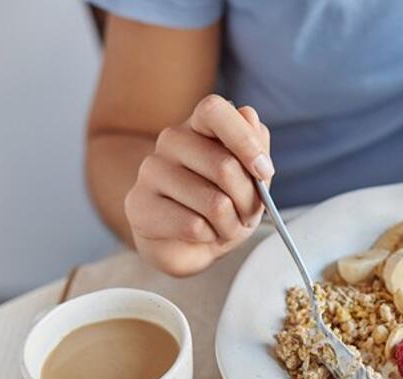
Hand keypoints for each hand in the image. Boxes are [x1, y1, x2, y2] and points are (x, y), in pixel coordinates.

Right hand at [124, 94, 273, 275]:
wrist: (188, 245)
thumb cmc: (223, 207)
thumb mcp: (252, 180)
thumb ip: (256, 149)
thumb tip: (248, 115)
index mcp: (200, 126)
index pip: (215, 110)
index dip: (244, 140)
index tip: (264, 170)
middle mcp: (171, 141)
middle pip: (224, 166)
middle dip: (248, 201)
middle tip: (247, 215)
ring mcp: (150, 171)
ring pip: (213, 202)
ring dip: (231, 224)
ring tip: (225, 227)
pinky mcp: (138, 205)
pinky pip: (193, 226)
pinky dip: (210, 237)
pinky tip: (202, 234)